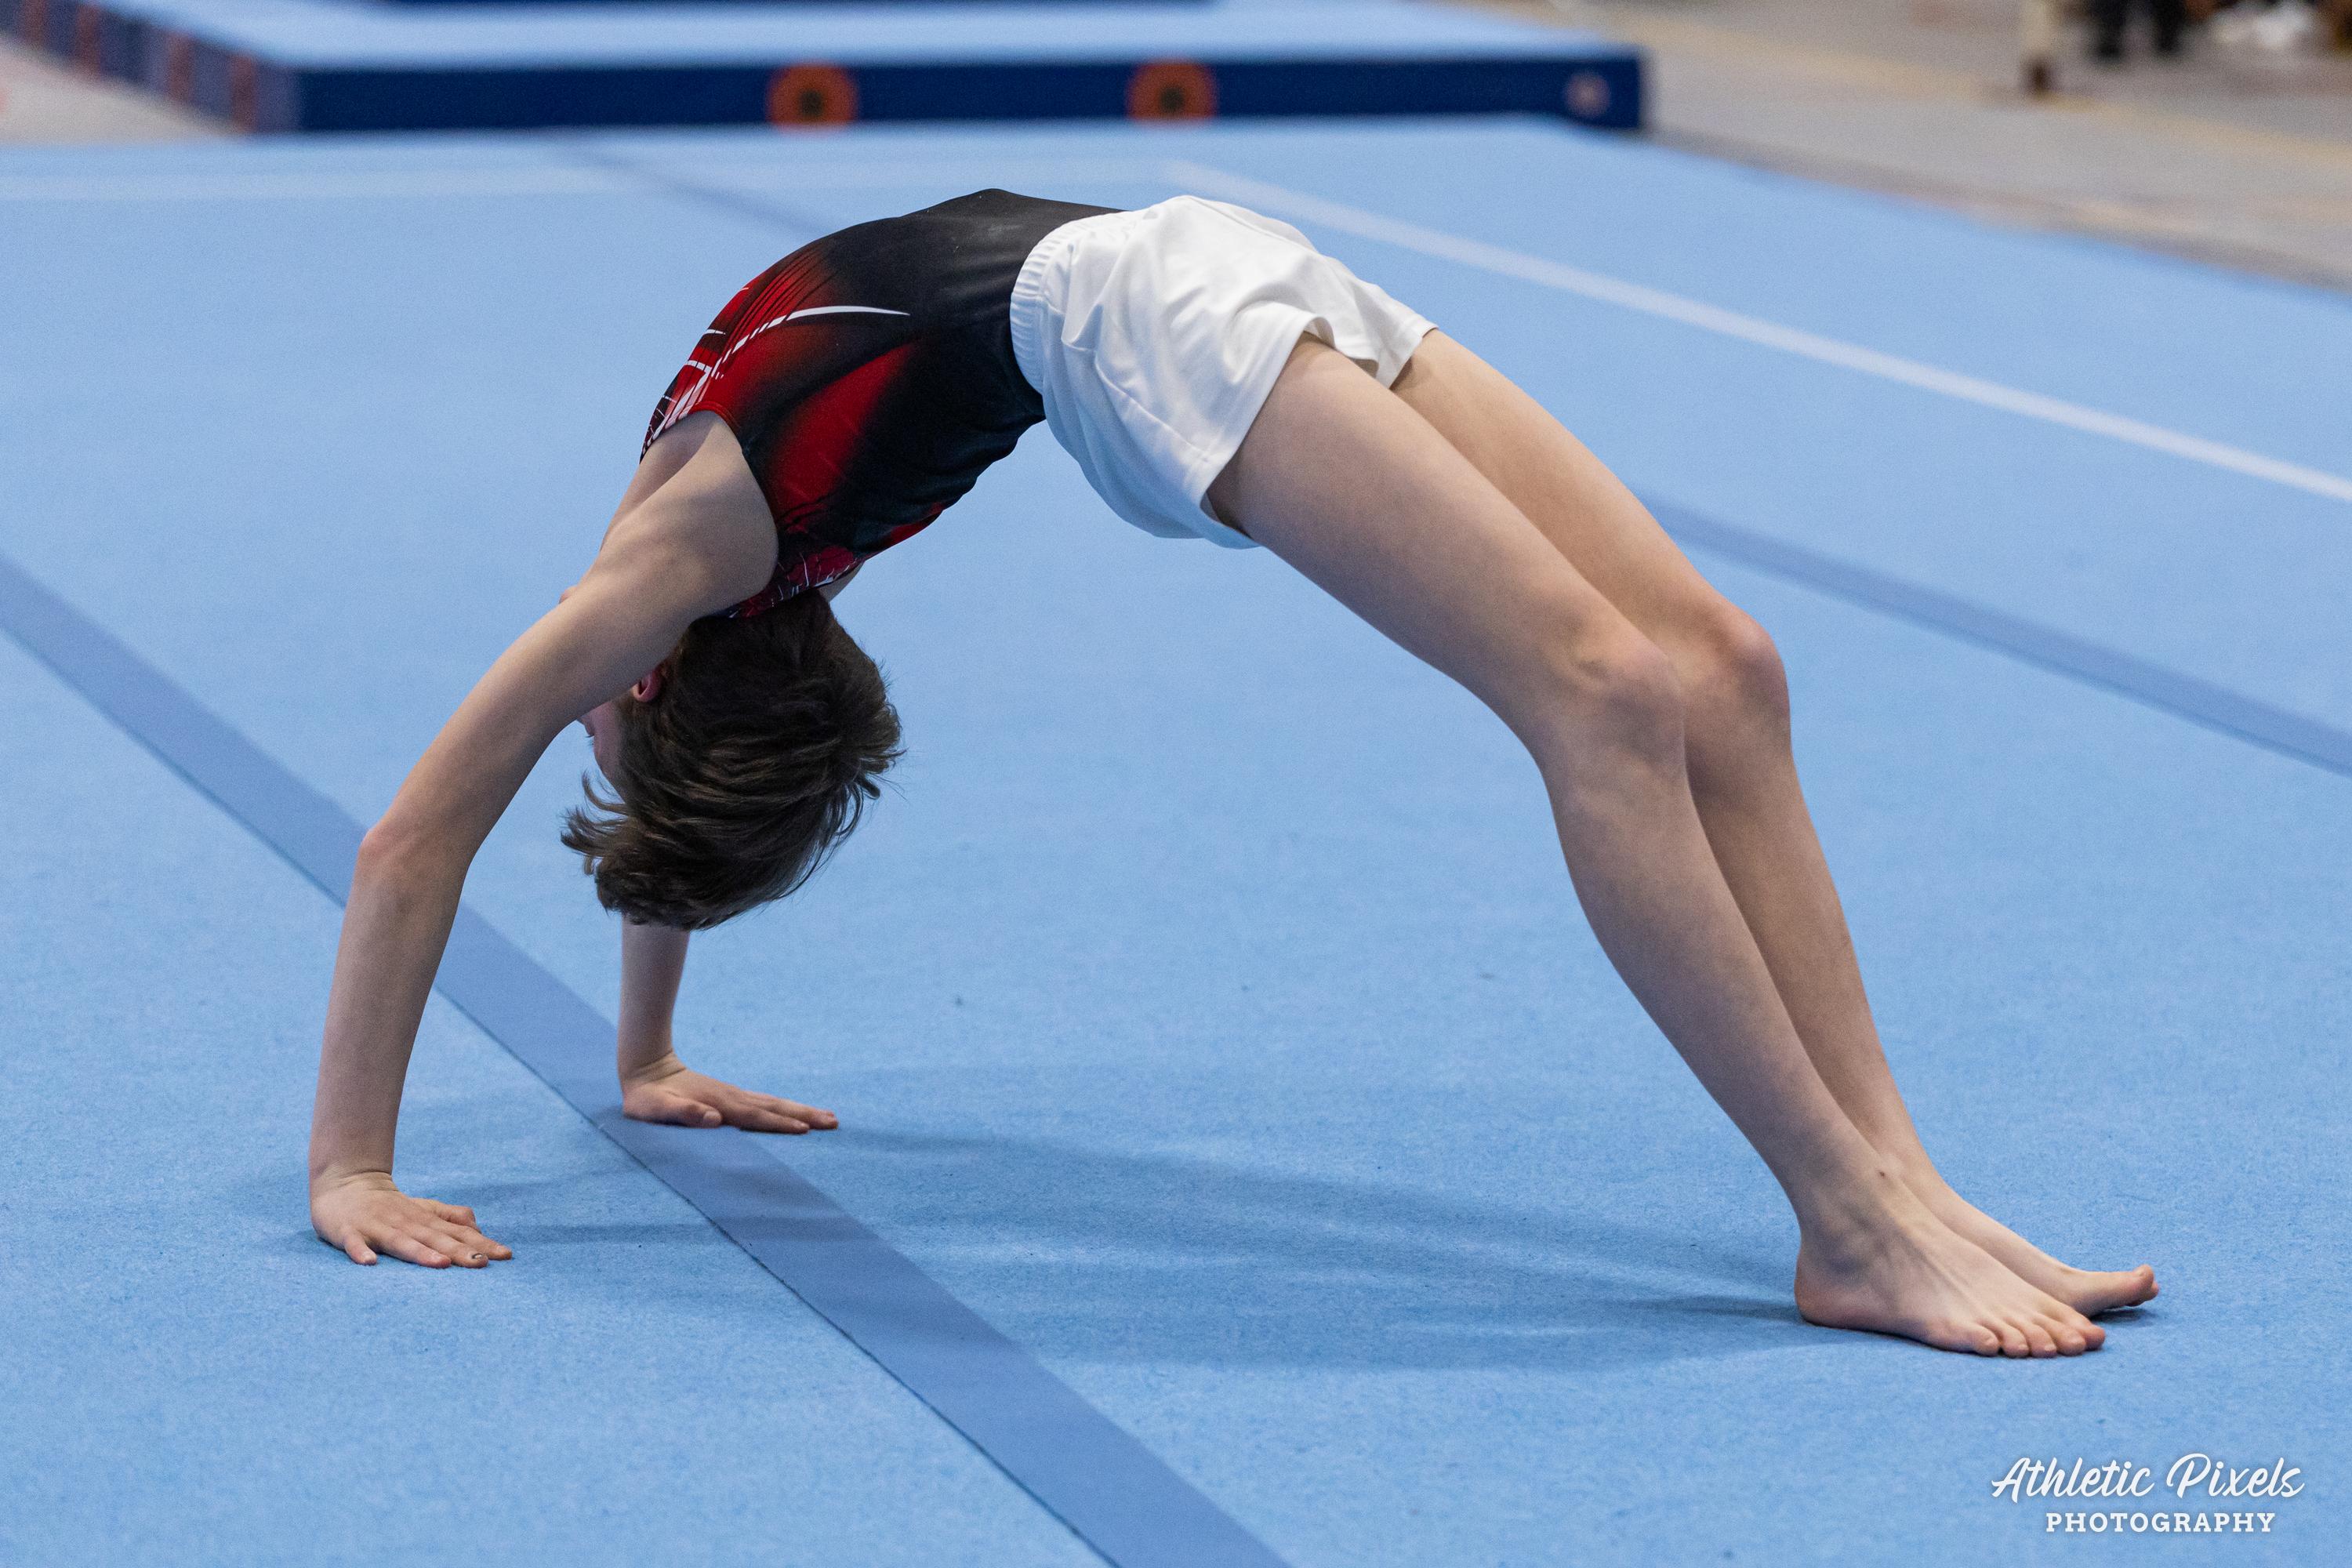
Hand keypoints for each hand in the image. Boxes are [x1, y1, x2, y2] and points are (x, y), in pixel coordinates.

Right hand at [311, 1170, 512, 1267]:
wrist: (345, 1182)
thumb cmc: (389, 1204)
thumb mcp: (423, 1209)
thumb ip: (450, 1217)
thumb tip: (479, 1228)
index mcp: (424, 1219)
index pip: (458, 1233)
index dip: (481, 1243)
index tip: (505, 1256)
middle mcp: (405, 1222)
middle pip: (435, 1239)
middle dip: (459, 1252)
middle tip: (481, 1265)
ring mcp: (377, 1226)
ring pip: (401, 1241)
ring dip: (420, 1253)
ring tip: (441, 1264)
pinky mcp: (348, 1231)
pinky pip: (355, 1243)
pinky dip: (361, 1252)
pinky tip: (370, 1263)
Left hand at [620, 1052, 837, 1133]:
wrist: (647, 1068)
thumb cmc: (648, 1098)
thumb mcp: (657, 1109)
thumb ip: (684, 1113)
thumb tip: (713, 1118)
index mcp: (720, 1105)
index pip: (755, 1117)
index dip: (779, 1125)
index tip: (805, 1130)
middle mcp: (733, 1099)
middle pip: (775, 1108)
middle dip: (805, 1115)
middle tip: (834, 1122)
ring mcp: (734, 1096)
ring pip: (774, 1104)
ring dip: (801, 1111)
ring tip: (828, 1117)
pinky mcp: (732, 1097)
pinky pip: (766, 1104)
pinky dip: (785, 1108)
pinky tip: (795, 1113)